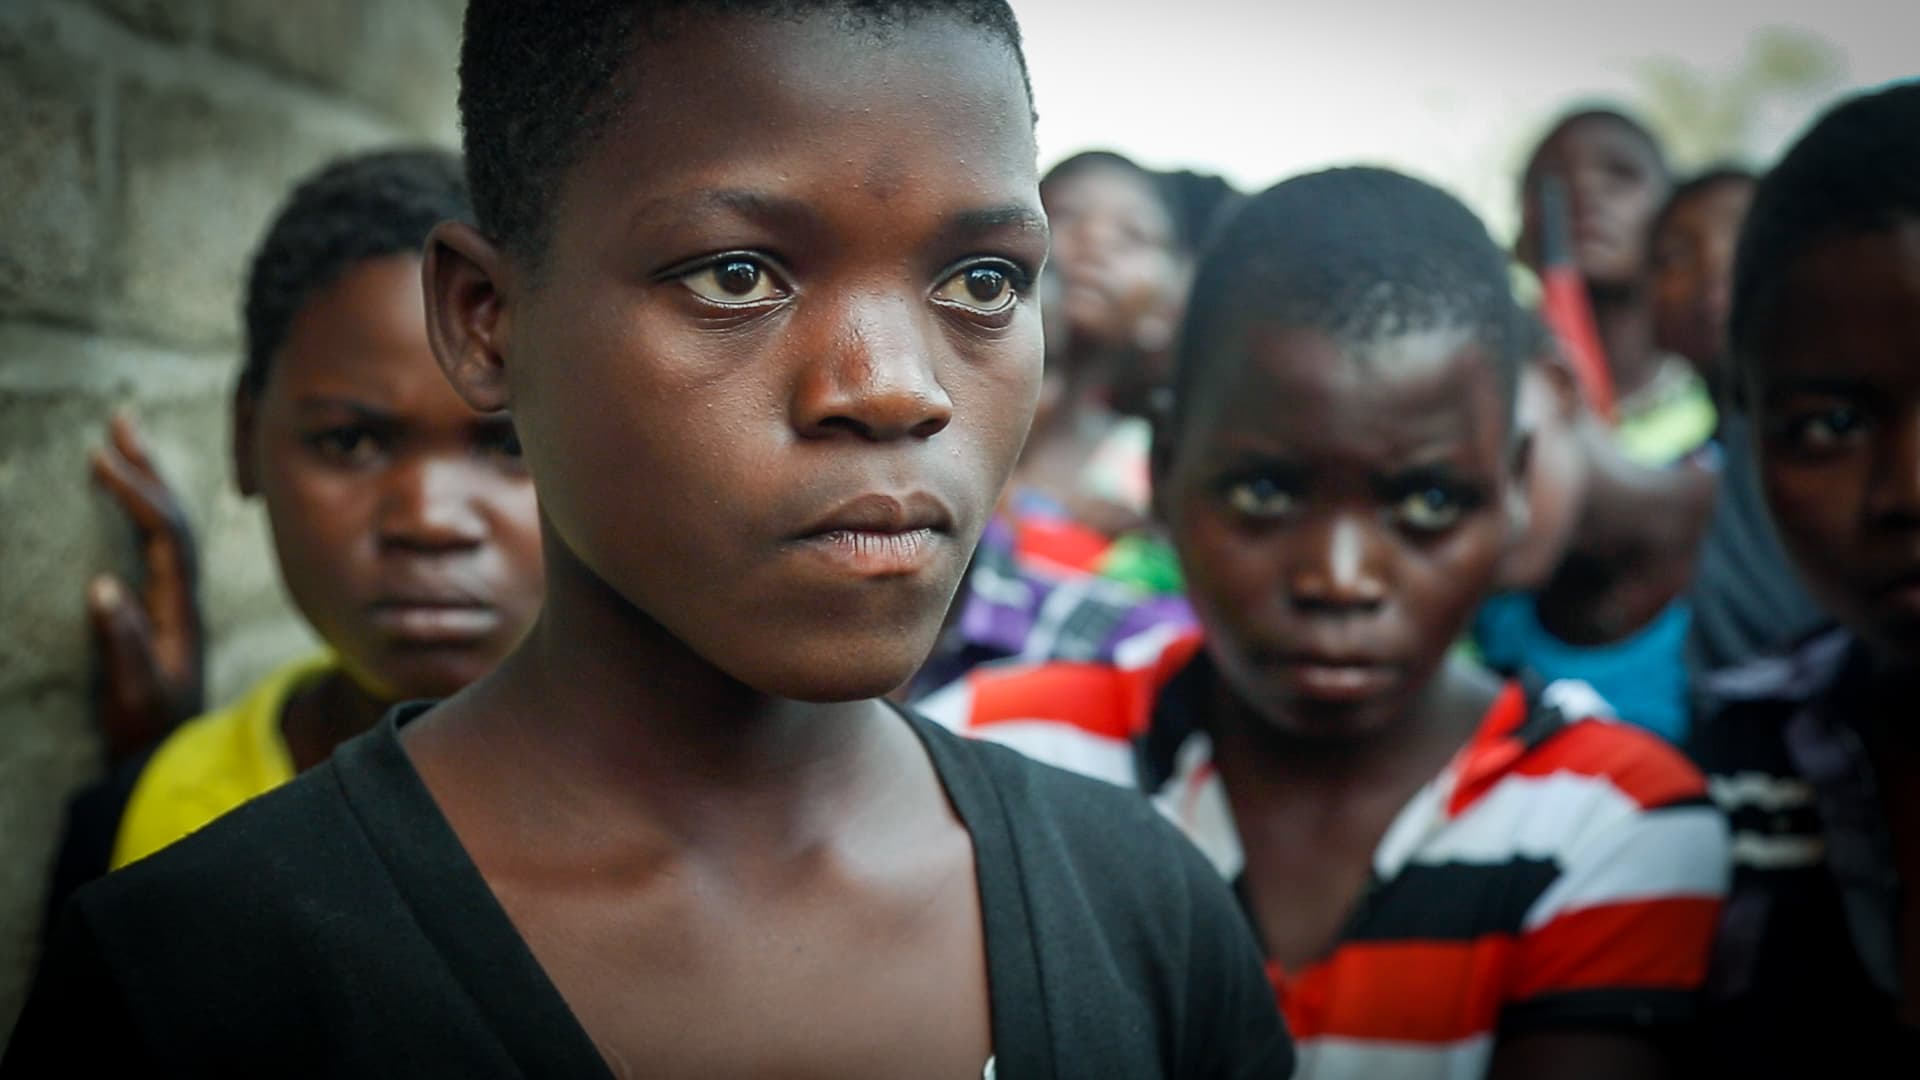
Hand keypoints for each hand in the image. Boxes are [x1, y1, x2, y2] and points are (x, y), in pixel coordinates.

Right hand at [87, 414, 204, 757]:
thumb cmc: (146, 732)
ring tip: (123, 438)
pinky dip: (144, 509)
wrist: (167, 760)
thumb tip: (103, 585)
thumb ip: (122, 645)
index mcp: (177, 608)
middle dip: (147, 467)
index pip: (166, 534)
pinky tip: (131, 493)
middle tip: (121, 420)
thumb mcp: (133, 696)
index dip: (137, 493)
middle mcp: (181, 596)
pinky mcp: (162, 607)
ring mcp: (173, 599)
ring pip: (169, 526)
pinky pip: (160, 543)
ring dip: (148, 480)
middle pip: (173, 517)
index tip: (101, 458)